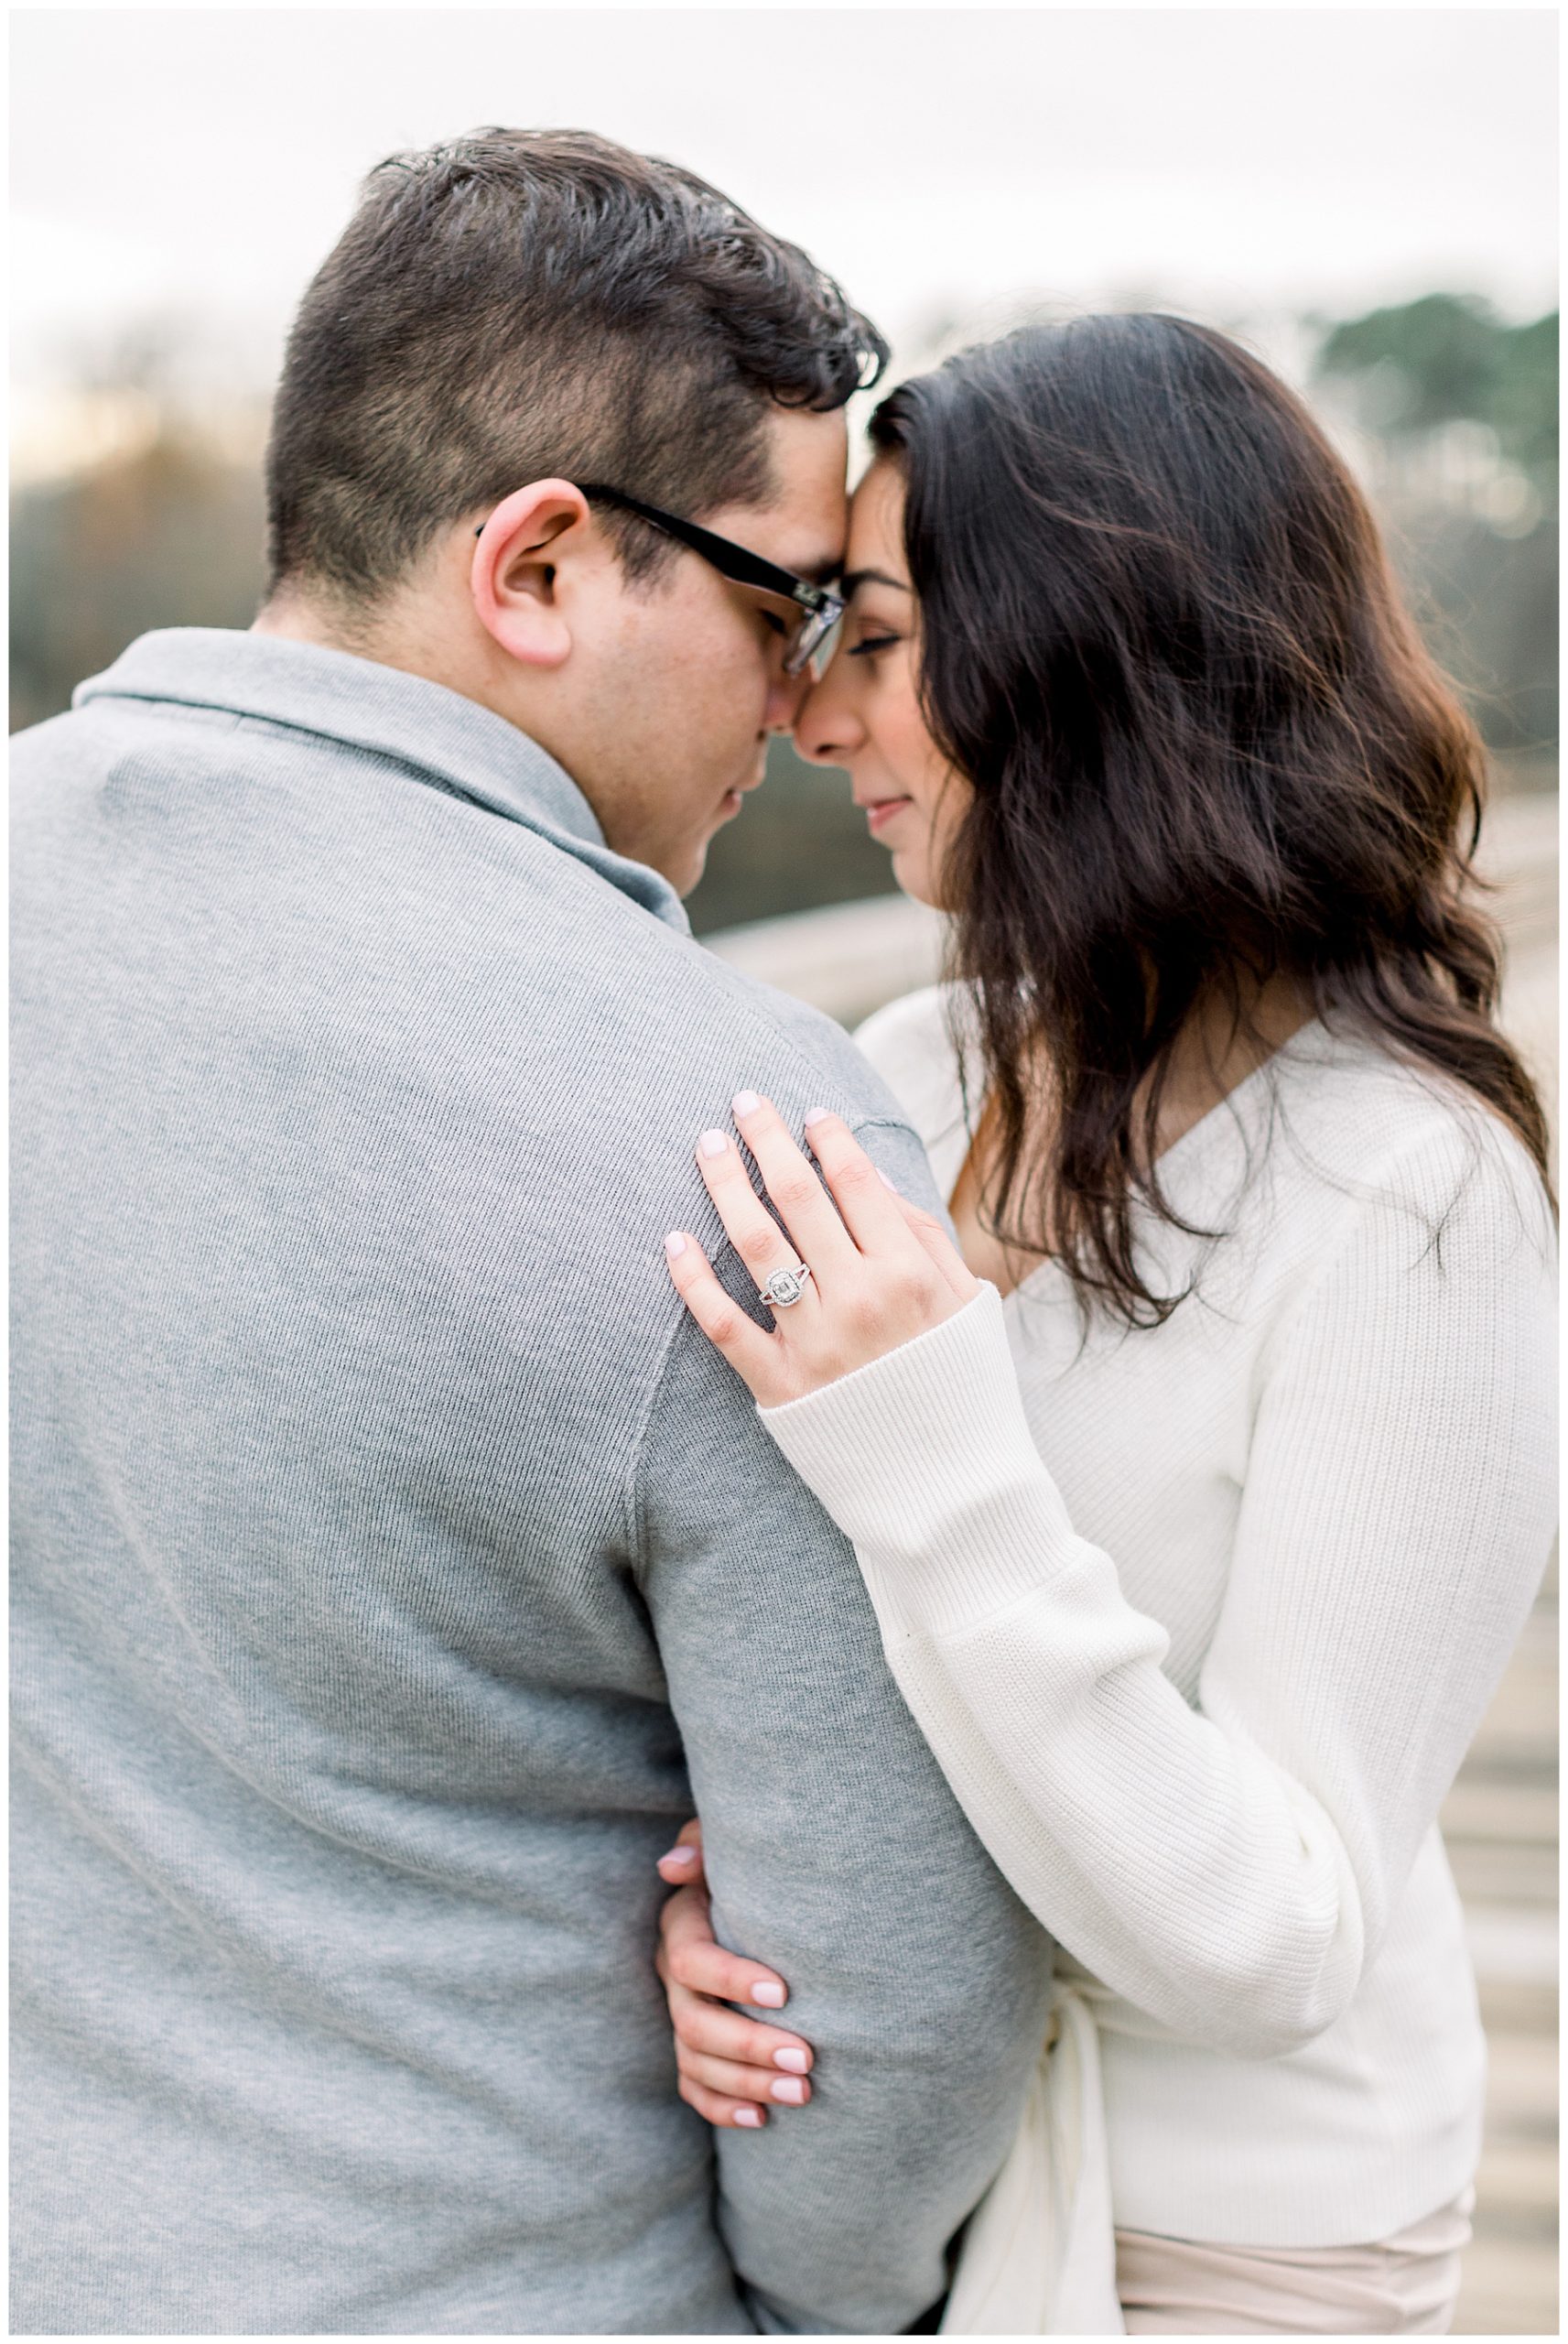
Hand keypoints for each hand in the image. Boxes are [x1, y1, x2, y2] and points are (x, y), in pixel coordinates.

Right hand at [654, 1820, 814, 2128]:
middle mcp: (673, 1976)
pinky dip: (723, 2108)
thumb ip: (702, 1843)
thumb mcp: (726, 1844)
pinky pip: (693, 2088)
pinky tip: (762, 2120)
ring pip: (695, 2062)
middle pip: (694, 2023)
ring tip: (801, 2093)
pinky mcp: (691, 2048)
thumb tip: (674, 1866)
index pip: (692, 1959)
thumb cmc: (752, 1868)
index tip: (784, 1993)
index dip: (731, 1979)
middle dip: (749, 2046)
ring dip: (746, 2083)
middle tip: (806, 2060)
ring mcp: (679, 2015)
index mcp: (681, 1926)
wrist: (761, 1905)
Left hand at [663, 1092, 980, 1406]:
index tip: (808, 1112)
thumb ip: (925, 1239)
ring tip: (708, 1147)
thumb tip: (873, 1180)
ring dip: (727, 1186)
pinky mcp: (779, 1386)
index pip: (855, 1183)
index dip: (827, 1138)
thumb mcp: (968, 1305)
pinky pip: (725, 1325)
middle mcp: (859, 1300)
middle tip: (743, 1102)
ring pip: (756, 1245)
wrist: (949, 1488)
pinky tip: (676, 1240)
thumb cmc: (961, 1387)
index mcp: (909, 1274)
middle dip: (767, 1140)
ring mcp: (814, 1343)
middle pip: (799, 1199)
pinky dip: (694, 1280)